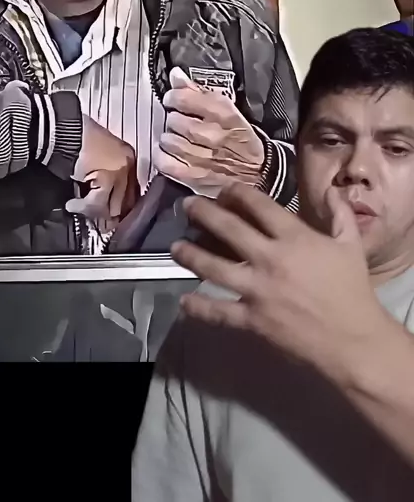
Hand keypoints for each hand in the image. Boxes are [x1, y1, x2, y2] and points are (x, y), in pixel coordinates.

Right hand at [68, 116, 138, 218]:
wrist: (62, 128)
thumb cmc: (74, 137)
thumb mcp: (95, 154)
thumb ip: (103, 174)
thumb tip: (103, 201)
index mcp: (128, 157)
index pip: (132, 190)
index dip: (121, 207)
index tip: (111, 217)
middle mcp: (128, 164)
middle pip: (126, 202)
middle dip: (112, 215)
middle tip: (99, 224)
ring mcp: (120, 171)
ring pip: (112, 206)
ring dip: (95, 213)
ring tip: (80, 209)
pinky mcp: (107, 176)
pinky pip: (96, 203)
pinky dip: (83, 207)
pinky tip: (72, 204)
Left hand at [154, 68, 264, 195]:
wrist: (258, 175)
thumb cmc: (242, 140)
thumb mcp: (230, 112)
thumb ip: (200, 92)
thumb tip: (175, 75)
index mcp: (225, 115)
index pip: (185, 98)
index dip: (174, 97)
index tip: (174, 100)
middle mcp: (213, 135)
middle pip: (174, 120)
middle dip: (174, 119)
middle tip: (180, 123)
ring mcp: (203, 158)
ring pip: (168, 140)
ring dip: (169, 138)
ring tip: (178, 139)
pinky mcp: (194, 177)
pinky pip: (164, 162)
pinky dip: (163, 156)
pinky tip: (171, 154)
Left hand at [171, 183, 388, 383]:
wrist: (353, 341)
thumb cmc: (352, 291)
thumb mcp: (352, 245)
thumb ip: (340, 215)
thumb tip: (333, 190)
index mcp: (295, 238)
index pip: (259, 206)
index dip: (237, 192)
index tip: (224, 188)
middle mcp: (270, 259)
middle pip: (229, 229)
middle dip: (204, 214)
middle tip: (187, 206)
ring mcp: (258, 290)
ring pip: (215, 268)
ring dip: (192, 255)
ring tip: (175, 247)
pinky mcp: (252, 320)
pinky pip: (219, 312)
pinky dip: (199, 307)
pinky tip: (184, 301)